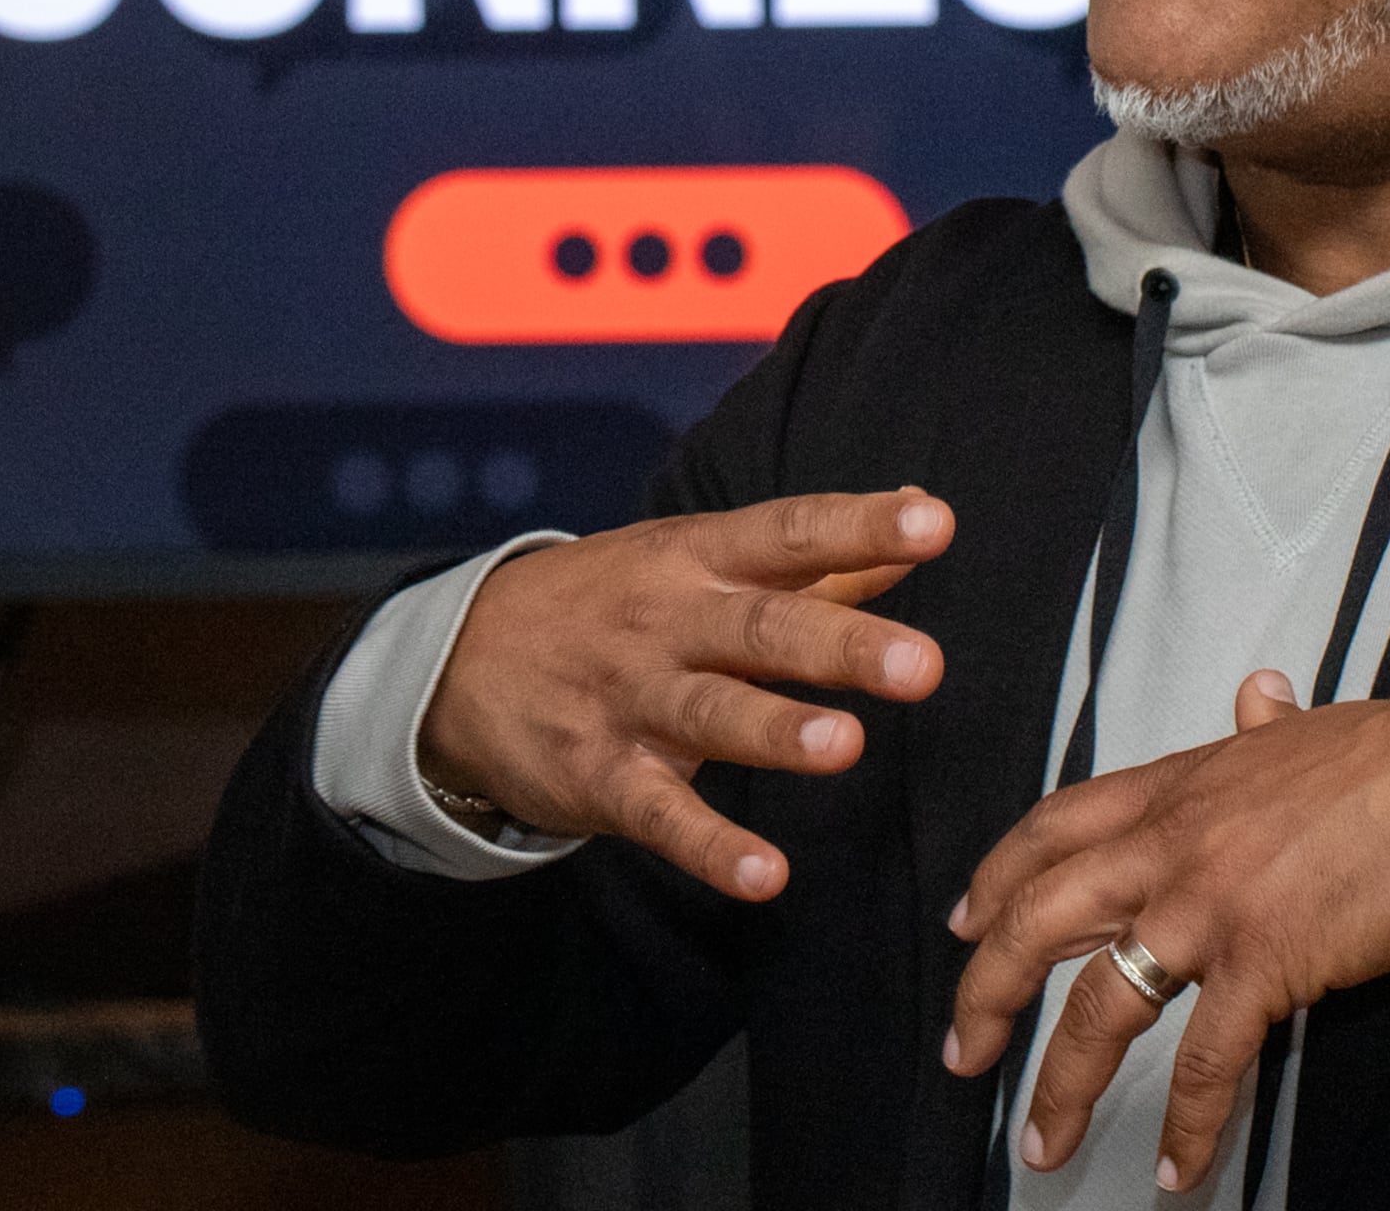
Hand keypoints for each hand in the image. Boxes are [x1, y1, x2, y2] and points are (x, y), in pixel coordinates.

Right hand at [416, 487, 954, 898]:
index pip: (789, 533)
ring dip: (776, 731)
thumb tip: (919, 514)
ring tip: (842, 746)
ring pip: (710, 713)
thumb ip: (813, 556)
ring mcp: (630, 700)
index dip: (861, 526)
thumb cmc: (612, 602)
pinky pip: (658, 815)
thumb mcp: (695, 559)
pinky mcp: (599, 776)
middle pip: (763, 628)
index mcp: (699, 558)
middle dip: (842, 645)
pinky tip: (762, 874)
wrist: (457, 660)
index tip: (932, 525)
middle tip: (922, 665)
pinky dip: (708, 846)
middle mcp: (668, 621)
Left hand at [945, 670, 1389, 1193]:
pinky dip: (1188, 1123)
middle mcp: (1169, 846)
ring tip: (1042, 1142)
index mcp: (1171, 789)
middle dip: (985, 991)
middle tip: (963, 1050)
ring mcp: (1209, 907)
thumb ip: (1262, 726)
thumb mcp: (1302, 730)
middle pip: (1039, 919)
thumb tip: (1259, 695)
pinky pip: (1207, 1060)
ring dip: (1062, 1083)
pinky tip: (1176, 1168)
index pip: (1051, 831)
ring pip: (1102, 1004)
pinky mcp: (1263, 962)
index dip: (995, 880)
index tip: (964, 925)